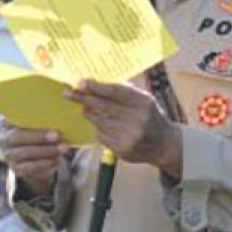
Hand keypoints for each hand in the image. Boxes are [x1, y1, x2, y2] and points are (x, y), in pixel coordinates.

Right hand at [0, 122, 67, 195]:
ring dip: (46, 150)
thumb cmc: (40, 134)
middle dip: (38, 136)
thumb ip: (45, 119)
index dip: (27, 118)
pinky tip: (56, 159)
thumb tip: (60, 114)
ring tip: (62, 148)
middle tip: (56, 135)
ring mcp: (9, 155)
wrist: (38, 158)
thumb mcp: (40, 124)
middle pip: (17, 136)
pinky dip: (45, 163)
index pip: (12, 118)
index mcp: (7, 122)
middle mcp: (5, 139)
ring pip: (25, 153)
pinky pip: (30, 167)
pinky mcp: (17, 169)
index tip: (44, 116)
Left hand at [67, 81, 182, 177]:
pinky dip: (98, 127)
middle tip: (68, 92)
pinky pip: (102, 135)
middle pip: (104, 106)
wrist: (163, 144)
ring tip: (82, 106)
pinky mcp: (122, 149)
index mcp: (143, 102)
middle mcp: (137, 119)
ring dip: (88, 113)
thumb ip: (125, 91)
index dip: (96, 87)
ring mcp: (129, 136)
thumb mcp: (144, 99)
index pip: (115, 92)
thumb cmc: (151, 116)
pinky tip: (99, 123)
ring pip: (99, 121)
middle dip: (83, 98)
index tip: (80, 82)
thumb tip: (98, 82)